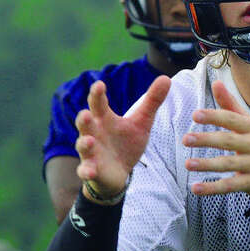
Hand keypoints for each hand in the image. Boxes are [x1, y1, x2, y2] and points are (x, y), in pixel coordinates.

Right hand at [75, 76, 170, 199]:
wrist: (119, 172)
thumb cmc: (126, 143)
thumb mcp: (142, 122)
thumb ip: (152, 101)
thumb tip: (166, 78)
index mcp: (104, 119)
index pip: (98, 103)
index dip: (97, 94)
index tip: (100, 84)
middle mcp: (93, 133)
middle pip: (85, 123)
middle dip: (83, 118)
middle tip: (86, 113)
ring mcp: (90, 152)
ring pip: (82, 146)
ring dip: (85, 143)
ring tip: (90, 141)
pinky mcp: (91, 170)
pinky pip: (85, 170)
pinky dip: (86, 171)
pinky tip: (91, 171)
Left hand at [181, 80, 249, 204]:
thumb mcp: (249, 125)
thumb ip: (230, 106)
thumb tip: (216, 83)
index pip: (232, 119)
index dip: (214, 116)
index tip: (195, 115)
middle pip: (228, 140)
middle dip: (206, 139)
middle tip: (185, 139)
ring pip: (228, 163)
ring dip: (207, 164)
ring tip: (188, 164)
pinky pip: (231, 185)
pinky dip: (213, 188)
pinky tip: (196, 188)